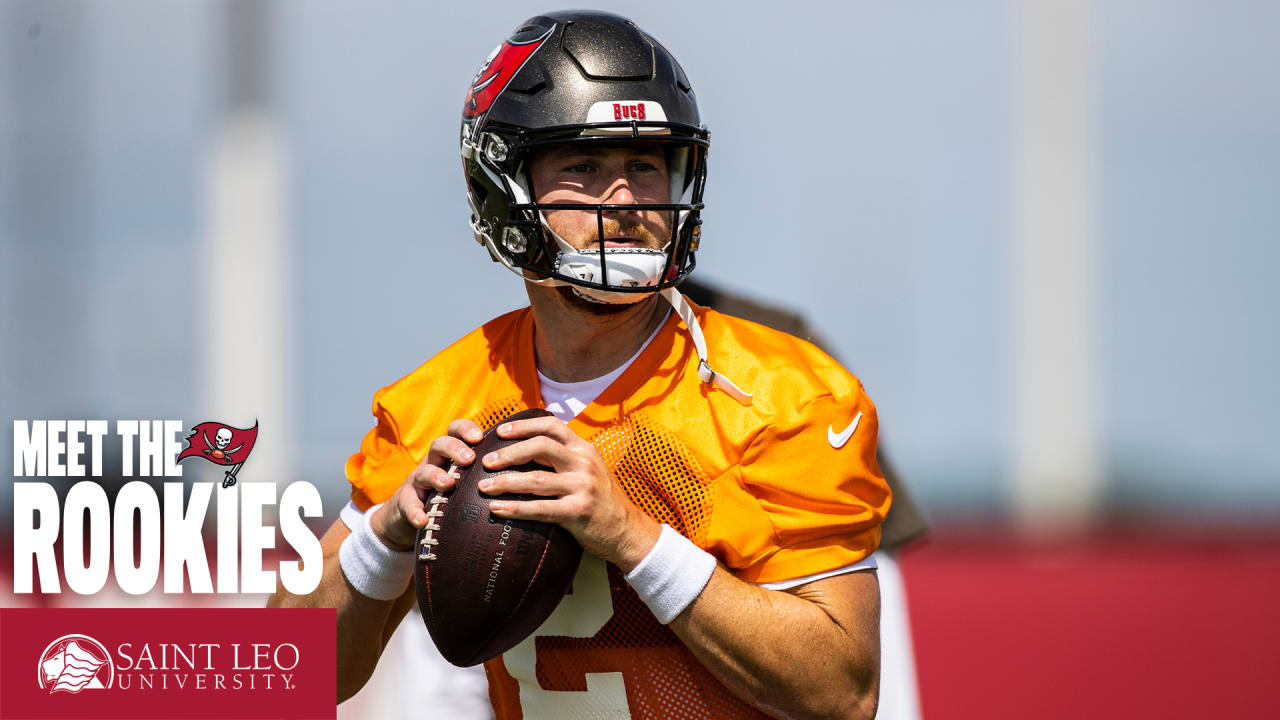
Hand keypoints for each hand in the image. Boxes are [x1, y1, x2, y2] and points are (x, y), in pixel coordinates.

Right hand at [369, 419, 483, 550]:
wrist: (412, 517)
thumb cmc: (452, 496)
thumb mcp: (468, 480)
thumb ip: (492, 474)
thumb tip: (533, 476)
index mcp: (452, 455)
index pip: (458, 431)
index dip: (467, 429)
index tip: (480, 437)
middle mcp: (434, 463)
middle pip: (440, 444)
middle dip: (454, 448)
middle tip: (470, 459)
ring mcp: (418, 482)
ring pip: (423, 471)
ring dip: (436, 475)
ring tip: (449, 484)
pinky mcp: (406, 504)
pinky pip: (408, 506)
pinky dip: (415, 512)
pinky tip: (423, 520)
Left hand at [477, 415, 660, 570]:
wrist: (627, 530)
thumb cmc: (602, 500)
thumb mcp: (589, 470)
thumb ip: (565, 458)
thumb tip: (526, 450)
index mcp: (584, 450)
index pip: (552, 426)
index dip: (523, 426)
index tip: (500, 432)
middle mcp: (584, 463)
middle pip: (541, 447)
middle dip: (509, 453)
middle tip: (486, 462)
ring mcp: (582, 487)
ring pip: (536, 480)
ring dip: (506, 482)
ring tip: (484, 487)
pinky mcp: (578, 512)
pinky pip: (540, 509)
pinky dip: (515, 508)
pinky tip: (497, 509)